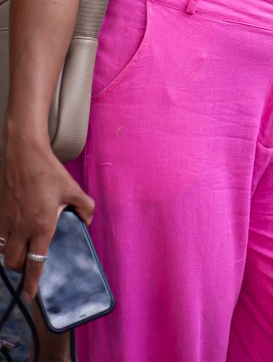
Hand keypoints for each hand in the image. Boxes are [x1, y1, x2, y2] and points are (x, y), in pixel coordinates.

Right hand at [0, 139, 93, 299]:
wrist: (24, 153)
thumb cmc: (49, 171)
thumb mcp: (73, 189)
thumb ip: (85, 208)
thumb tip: (86, 222)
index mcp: (41, 226)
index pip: (35, 262)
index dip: (32, 282)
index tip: (29, 295)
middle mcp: (21, 228)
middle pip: (14, 263)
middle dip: (20, 269)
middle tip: (29, 265)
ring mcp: (7, 221)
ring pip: (2, 252)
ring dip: (11, 256)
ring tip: (21, 250)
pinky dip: (3, 241)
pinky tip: (12, 233)